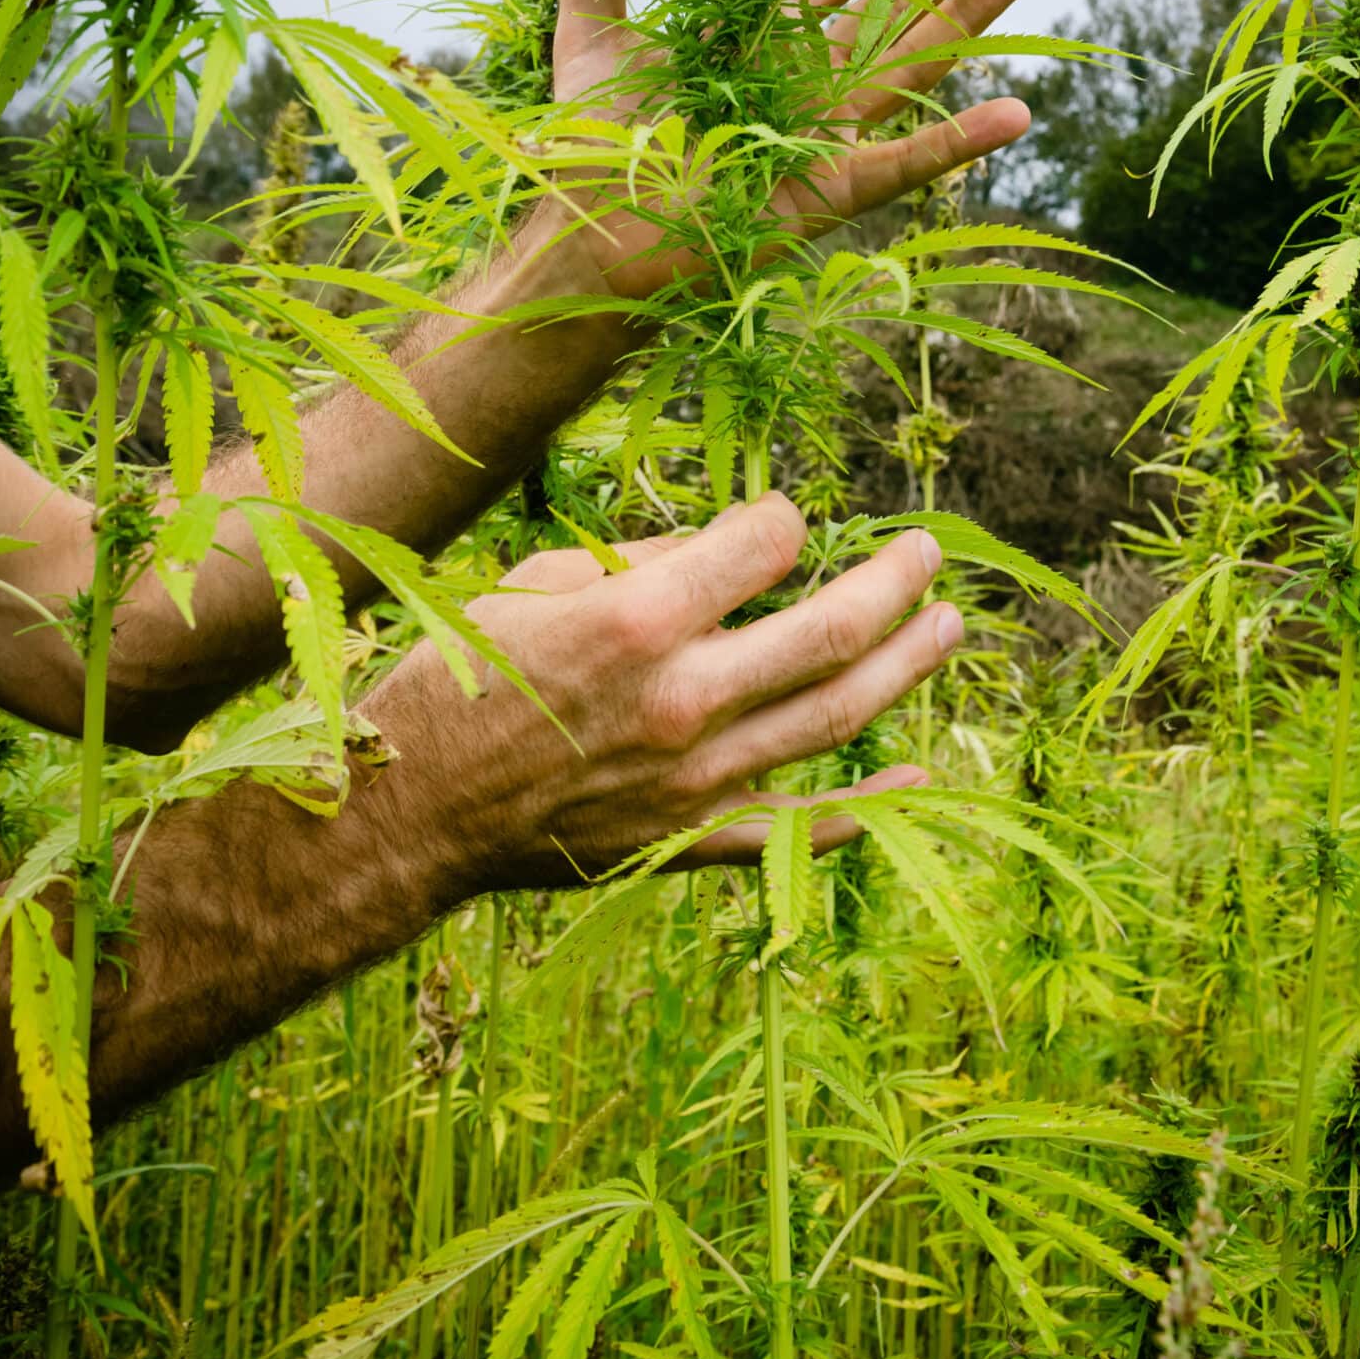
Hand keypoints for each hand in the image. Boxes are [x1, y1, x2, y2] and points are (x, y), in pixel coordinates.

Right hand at [415, 493, 953, 894]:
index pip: (765, 545)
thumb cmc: (460, 677)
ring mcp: (696, 778)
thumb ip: (641, 561)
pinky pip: (801, 827)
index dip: (788, 520)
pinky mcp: (690, 839)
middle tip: (929, 552)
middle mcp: (683, 698)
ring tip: (948, 626)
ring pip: (837, 717)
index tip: (786, 519)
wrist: (411, 808)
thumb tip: (727, 550)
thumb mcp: (535, 583)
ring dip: (907, 667)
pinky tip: (917, 776)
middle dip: (894, 583)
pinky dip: (867, 807)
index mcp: (638, 619)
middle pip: (831, 632)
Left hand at [537, 0, 1035, 299]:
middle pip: (896, 6)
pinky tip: (1018, 114)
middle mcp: (807, 81)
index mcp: (763, 37)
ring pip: (913, 64)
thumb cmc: (592, 146)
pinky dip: (956, 143)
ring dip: (968, 18)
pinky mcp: (829, 192)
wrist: (589, 240)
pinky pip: (904, 164)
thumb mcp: (594, 36)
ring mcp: (827, 135)